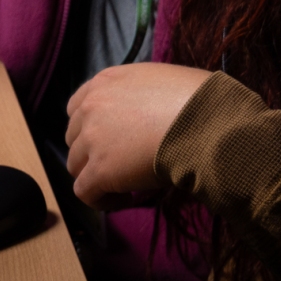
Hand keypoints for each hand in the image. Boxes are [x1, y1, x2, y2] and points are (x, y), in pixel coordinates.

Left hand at [63, 61, 208, 206]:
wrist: (205, 121)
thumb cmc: (197, 99)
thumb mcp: (159, 80)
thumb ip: (137, 95)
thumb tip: (144, 115)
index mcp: (105, 81)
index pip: (78, 107)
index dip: (91, 128)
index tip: (112, 141)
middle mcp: (91, 107)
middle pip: (74, 137)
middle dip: (93, 152)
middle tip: (122, 164)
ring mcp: (92, 138)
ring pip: (76, 165)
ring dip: (97, 176)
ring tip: (126, 184)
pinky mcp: (100, 170)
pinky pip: (84, 192)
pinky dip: (101, 199)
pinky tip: (124, 199)